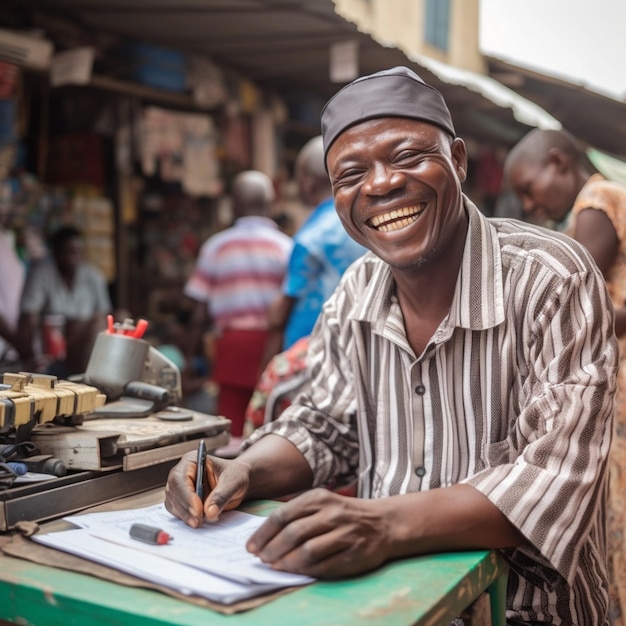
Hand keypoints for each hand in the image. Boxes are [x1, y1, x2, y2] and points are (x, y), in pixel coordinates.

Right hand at [164, 450, 250, 527]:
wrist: (235, 482)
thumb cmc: (234, 475)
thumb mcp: (234, 482)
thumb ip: (222, 495)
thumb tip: (210, 512)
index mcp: (192, 460)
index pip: (180, 478)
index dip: (186, 495)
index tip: (198, 510)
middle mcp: (181, 473)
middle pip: (173, 491)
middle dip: (185, 508)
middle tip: (198, 521)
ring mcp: (179, 487)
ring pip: (174, 503)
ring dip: (185, 515)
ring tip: (199, 523)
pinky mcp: (181, 501)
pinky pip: (178, 511)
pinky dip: (186, 518)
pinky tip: (197, 521)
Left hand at [246, 488, 392, 577]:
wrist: (383, 523)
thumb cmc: (343, 513)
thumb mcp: (321, 502)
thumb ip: (296, 513)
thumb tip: (264, 535)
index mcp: (318, 498)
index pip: (283, 515)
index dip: (263, 533)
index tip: (251, 547)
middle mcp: (331, 513)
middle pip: (293, 533)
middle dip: (271, 549)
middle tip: (261, 559)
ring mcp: (344, 533)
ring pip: (307, 550)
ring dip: (286, 562)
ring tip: (275, 566)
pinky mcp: (354, 553)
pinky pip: (324, 564)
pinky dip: (305, 570)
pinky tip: (295, 571)